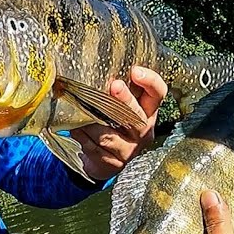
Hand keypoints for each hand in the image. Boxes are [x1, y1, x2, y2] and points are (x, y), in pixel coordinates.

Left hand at [73, 66, 167, 180]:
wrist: (101, 159)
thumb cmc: (110, 124)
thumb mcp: (117, 106)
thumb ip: (114, 90)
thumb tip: (92, 69)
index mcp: (148, 111)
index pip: (158, 93)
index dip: (150, 81)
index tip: (135, 70)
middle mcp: (144, 131)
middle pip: (137, 116)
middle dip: (125, 100)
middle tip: (115, 85)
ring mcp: (130, 150)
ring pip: (109, 134)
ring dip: (91, 122)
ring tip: (77, 109)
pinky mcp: (113, 164)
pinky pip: (94, 148)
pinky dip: (82, 136)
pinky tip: (76, 130)